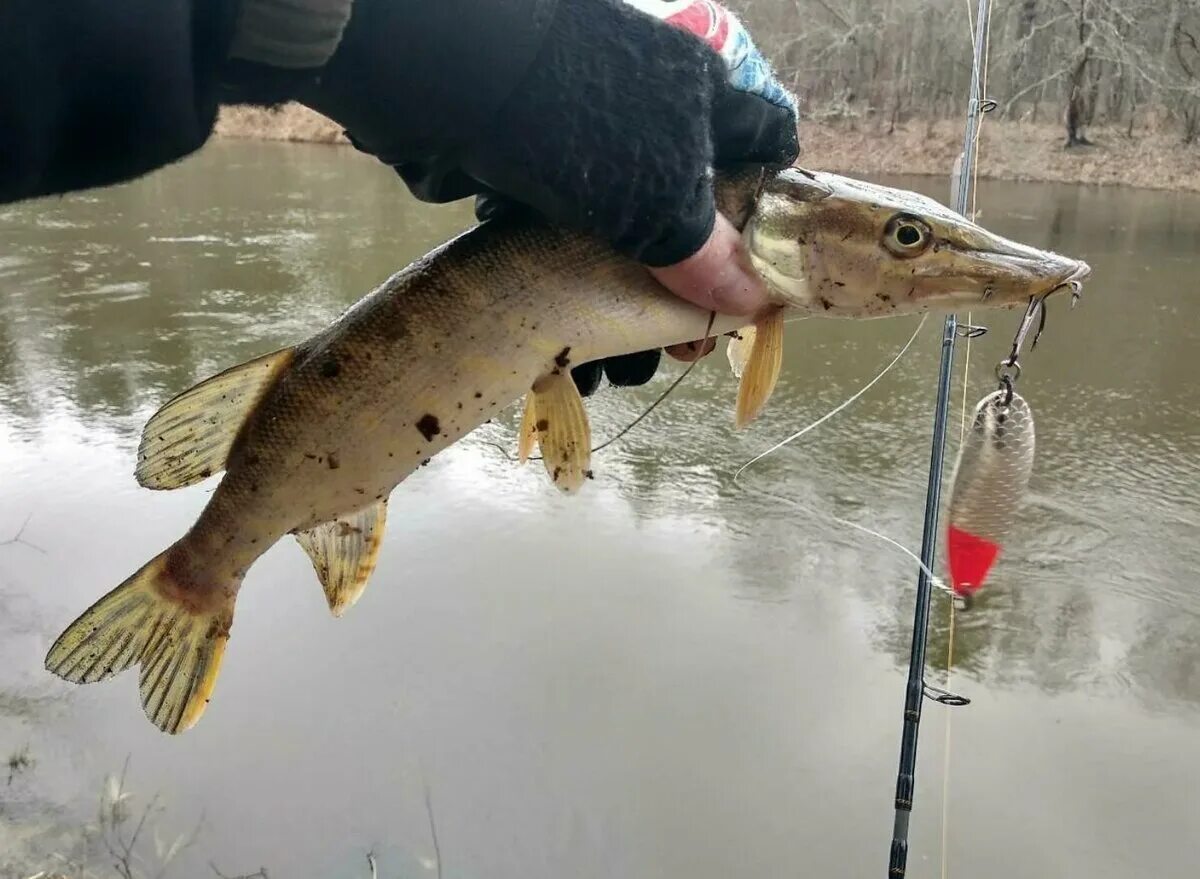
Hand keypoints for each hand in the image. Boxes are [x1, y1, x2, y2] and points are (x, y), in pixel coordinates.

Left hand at [299, 0, 797, 395]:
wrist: (442, 83)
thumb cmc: (580, 126)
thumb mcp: (658, 194)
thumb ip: (707, 250)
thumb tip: (758, 299)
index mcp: (704, 101)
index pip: (763, 147)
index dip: (767, 217)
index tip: (760, 283)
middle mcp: (655, 121)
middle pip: (694, 213)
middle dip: (693, 289)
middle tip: (686, 347)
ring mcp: (594, 150)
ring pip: (633, 239)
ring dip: (634, 308)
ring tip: (631, 366)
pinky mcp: (539, 178)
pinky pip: (577, 248)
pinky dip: (579, 296)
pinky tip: (580, 347)